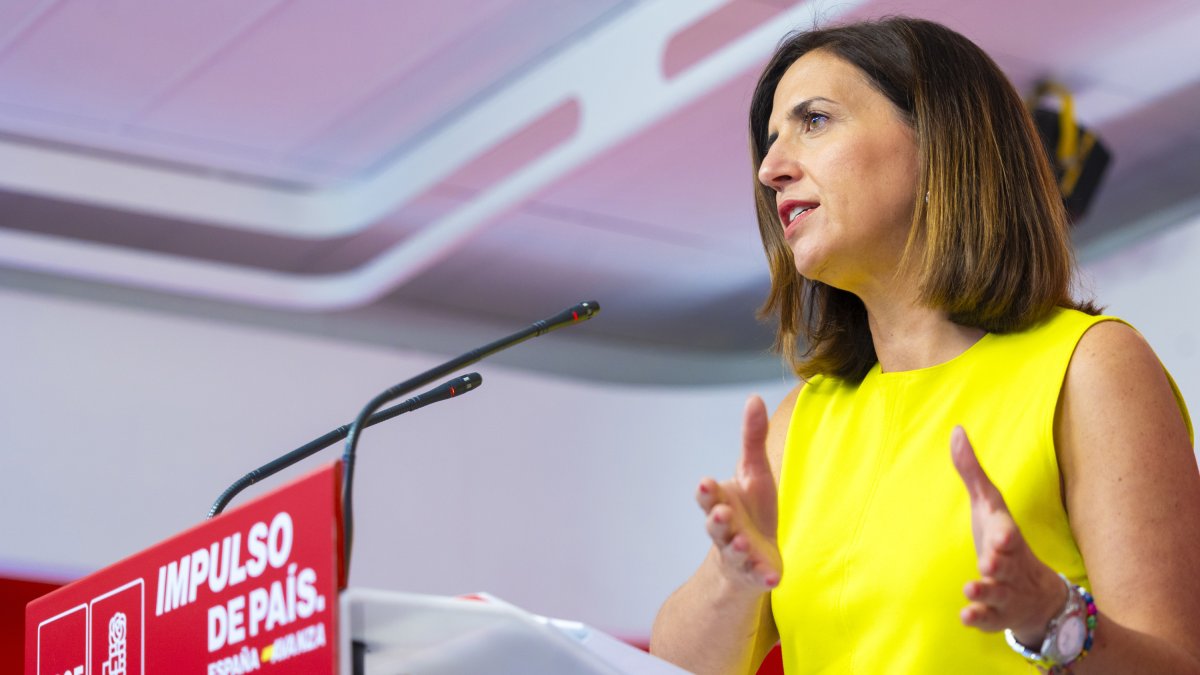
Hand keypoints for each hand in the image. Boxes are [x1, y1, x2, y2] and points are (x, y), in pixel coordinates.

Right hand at [695, 396, 781, 591]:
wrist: (753, 554)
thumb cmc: (752, 508)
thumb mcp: (754, 471)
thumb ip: (752, 438)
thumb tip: (754, 397)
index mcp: (721, 501)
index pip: (707, 495)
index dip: (706, 491)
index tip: (706, 482)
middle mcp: (725, 528)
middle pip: (714, 524)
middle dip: (715, 519)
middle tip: (718, 512)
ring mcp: (738, 552)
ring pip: (733, 550)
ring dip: (737, 546)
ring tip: (743, 543)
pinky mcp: (754, 571)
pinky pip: (757, 575)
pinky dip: (762, 576)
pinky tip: (773, 577)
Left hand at [950, 426, 1066, 644]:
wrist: (1037, 596)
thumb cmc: (1004, 541)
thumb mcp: (988, 506)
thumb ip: (971, 471)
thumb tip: (956, 430)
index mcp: (1007, 536)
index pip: (1007, 532)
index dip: (1004, 534)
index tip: (1002, 535)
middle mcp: (1009, 563)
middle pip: (1006, 562)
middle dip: (999, 561)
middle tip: (989, 560)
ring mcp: (1006, 589)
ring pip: (998, 591)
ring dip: (985, 589)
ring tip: (971, 586)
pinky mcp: (999, 614)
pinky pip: (990, 617)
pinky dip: (979, 616)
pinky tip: (965, 614)